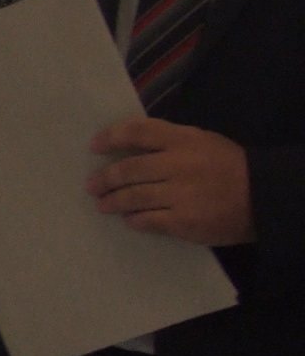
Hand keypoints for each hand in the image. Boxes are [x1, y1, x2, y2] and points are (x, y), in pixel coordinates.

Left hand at [86, 118, 254, 245]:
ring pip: (133, 198)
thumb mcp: (203, 141)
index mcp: (184, 140)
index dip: (111, 137)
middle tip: (92, 186)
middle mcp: (178, 165)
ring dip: (113, 201)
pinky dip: (134, 220)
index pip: (137, 132)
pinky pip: (148, 221)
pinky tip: (128, 219)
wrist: (264, 198)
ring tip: (103, 204)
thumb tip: (127, 147)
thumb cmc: (229, 166)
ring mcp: (180, 196)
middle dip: (105, 178)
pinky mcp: (183, 222)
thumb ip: (168, 142)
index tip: (94, 146)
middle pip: (128, 170)